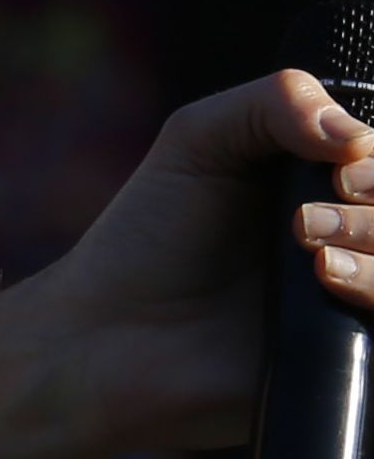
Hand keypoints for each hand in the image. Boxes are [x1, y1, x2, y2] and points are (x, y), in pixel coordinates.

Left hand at [24, 70, 373, 449]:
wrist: (109, 335)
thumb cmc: (147, 234)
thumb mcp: (199, 138)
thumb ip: (276, 102)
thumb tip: (355, 135)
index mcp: (331, 185)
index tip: (341, 165)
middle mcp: (355, 240)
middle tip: (308, 212)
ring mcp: (357, 298)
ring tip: (307, 241)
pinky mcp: (351, 356)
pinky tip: (326, 278)